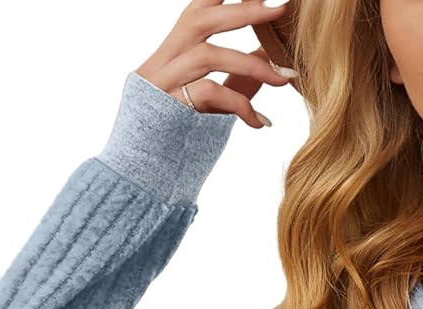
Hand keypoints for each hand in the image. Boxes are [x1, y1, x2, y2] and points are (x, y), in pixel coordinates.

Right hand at [136, 0, 299, 126]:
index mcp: (170, 55)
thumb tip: (266, 56)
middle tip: (280, 9)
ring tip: (285, 78)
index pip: (195, 10)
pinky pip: (209, 96)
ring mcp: (161, 84)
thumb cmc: (173, 140)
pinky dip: (240, 105)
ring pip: (207, 55)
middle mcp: (161, 62)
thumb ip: (235, 78)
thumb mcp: (207, 102)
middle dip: (242, 11)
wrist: (138, 178)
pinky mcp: (167, 109)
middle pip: (199, 19)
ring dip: (251, 64)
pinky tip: (260, 122)